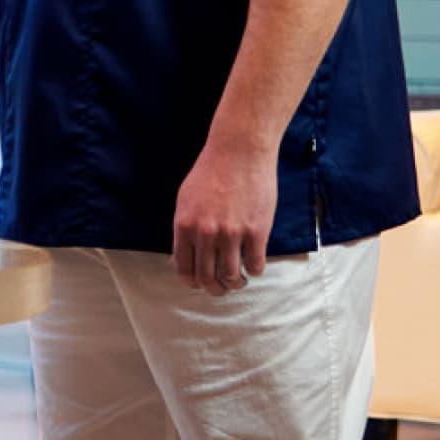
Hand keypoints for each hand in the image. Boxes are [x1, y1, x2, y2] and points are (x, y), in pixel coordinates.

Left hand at [172, 140, 276, 291]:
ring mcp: (232, 233)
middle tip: (221, 288)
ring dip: (235, 284)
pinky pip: (255, 265)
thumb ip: (184, 228)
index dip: (192, 282)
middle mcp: (205, 233)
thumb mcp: (185, 199)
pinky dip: (254, 271)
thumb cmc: (211, 172)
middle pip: (207, 278)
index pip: (183, 269)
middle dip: (214, 289)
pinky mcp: (256, 230)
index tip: (200, 283)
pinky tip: (254, 265)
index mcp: (184, 226)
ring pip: (231, 276)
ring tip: (239, 280)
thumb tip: (183, 257)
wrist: (239, 150)